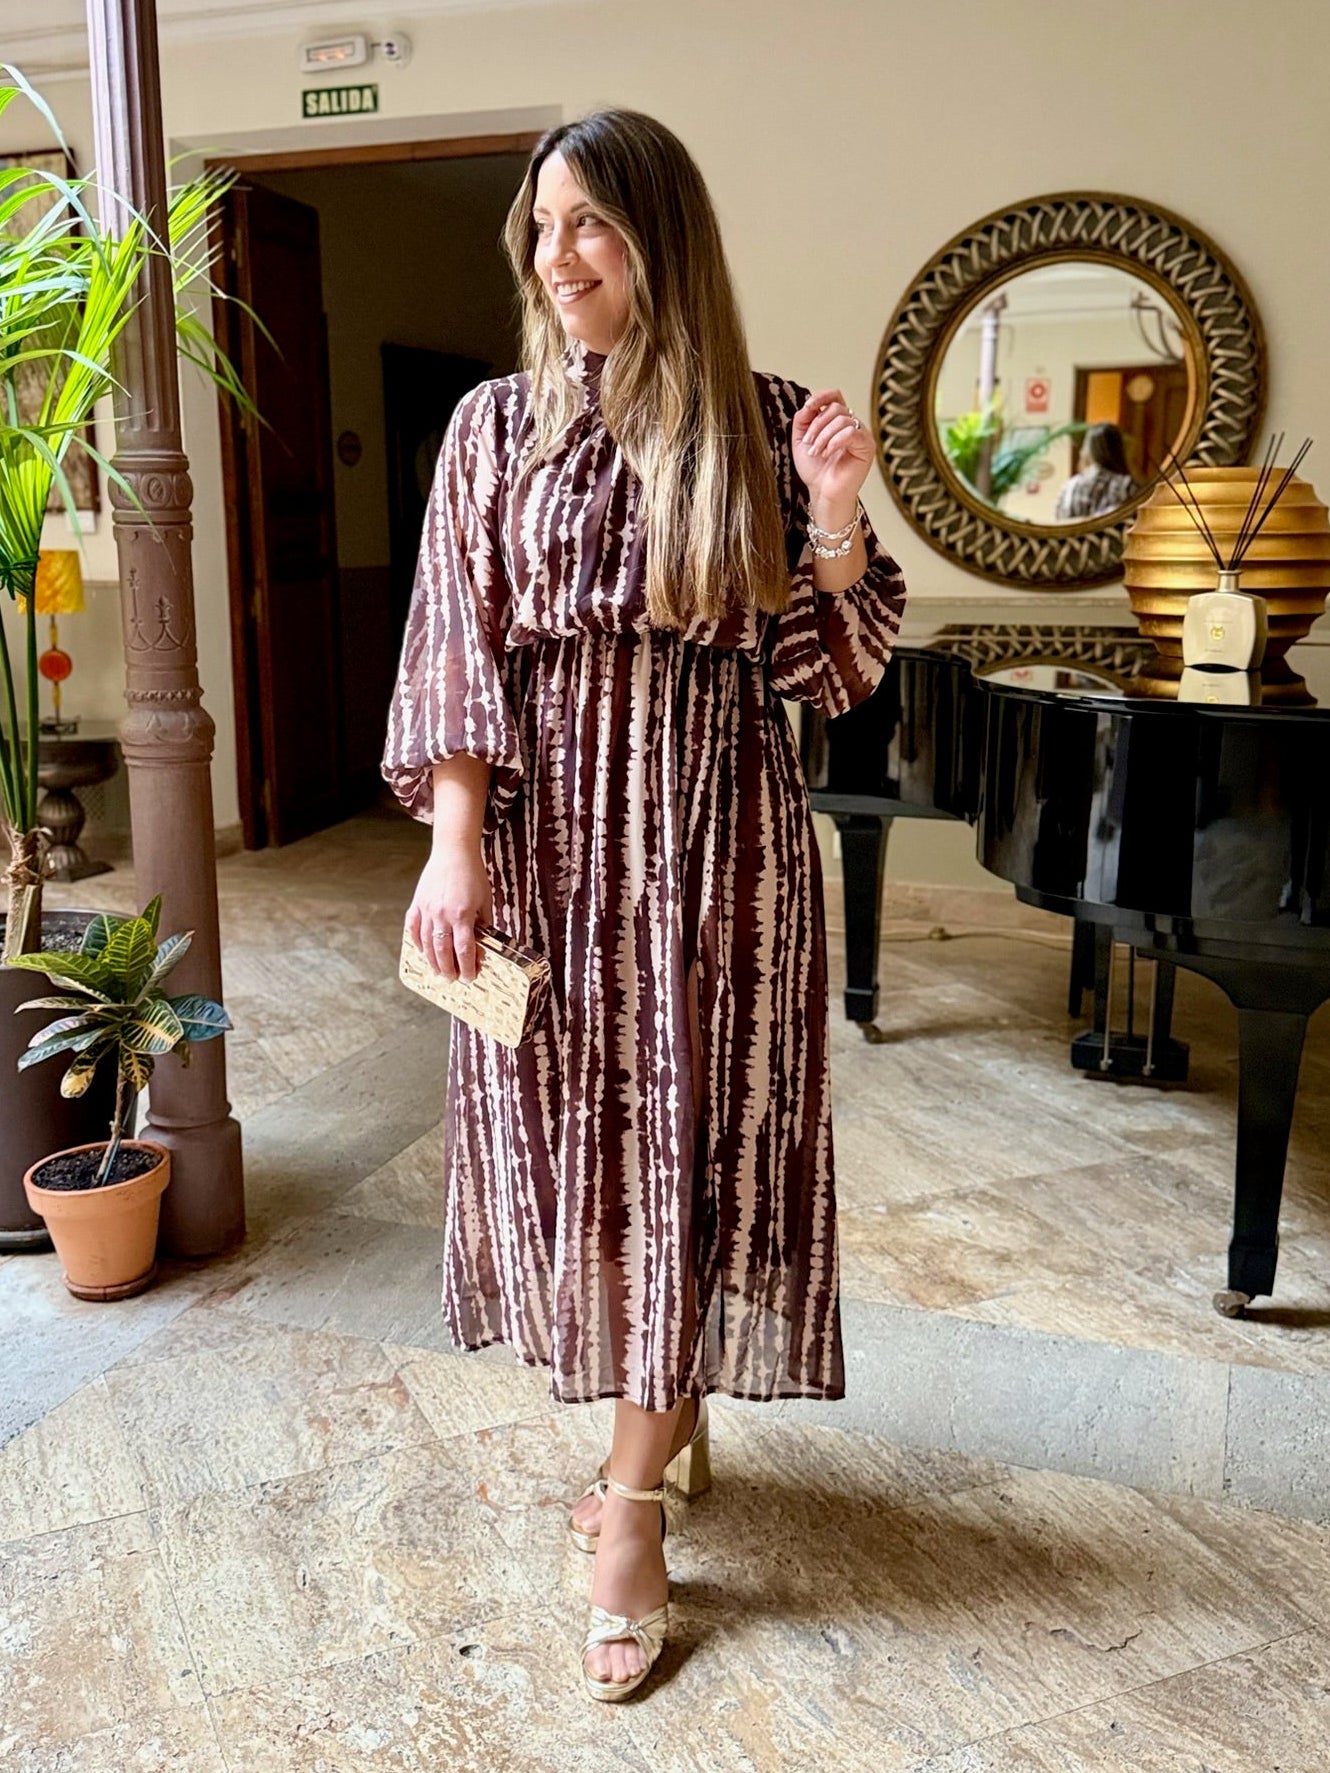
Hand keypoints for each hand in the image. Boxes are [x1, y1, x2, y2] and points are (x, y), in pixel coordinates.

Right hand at [406, 845, 492, 982]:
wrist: (453, 852)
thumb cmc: (472, 874)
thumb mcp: (485, 900)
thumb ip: (483, 923)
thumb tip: (482, 944)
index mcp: (462, 914)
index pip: (464, 949)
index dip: (467, 966)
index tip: (470, 976)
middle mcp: (442, 914)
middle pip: (443, 951)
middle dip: (448, 969)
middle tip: (453, 978)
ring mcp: (427, 909)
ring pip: (426, 943)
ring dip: (432, 961)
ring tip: (439, 971)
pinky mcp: (417, 903)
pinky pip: (413, 928)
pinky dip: (416, 942)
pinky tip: (421, 951)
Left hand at [791, 388, 874, 517]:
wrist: (822, 493)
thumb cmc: (814, 471)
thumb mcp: (801, 440)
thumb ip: (803, 419)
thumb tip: (809, 404)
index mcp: (837, 421)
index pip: (835, 396)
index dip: (821, 396)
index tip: (808, 407)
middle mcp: (851, 425)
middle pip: (836, 407)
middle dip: (817, 424)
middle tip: (809, 443)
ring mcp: (861, 435)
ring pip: (842, 418)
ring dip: (823, 435)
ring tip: (816, 452)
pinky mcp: (867, 446)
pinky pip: (851, 431)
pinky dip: (835, 441)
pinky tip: (828, 453)